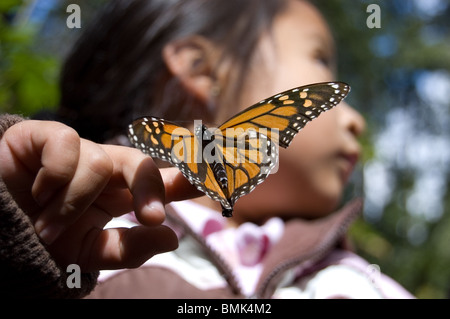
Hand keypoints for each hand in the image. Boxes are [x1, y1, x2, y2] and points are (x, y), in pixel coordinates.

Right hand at [0, 120, 200, 270]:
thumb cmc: (43, 238)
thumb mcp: (87, 253)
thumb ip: (127, 248)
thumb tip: (173, 238)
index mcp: (122, 196)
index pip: (166, 181)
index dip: (194, 174)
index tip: (223, 173)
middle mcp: (106, 170)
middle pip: (143, 163)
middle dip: (150, 188)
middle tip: (152, 218)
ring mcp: (80, 151)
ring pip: (100, 163)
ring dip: (72, 205)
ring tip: (47, 227)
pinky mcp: (48, 136)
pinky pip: (67, 144)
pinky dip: (54, 176)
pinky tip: (36, 191)